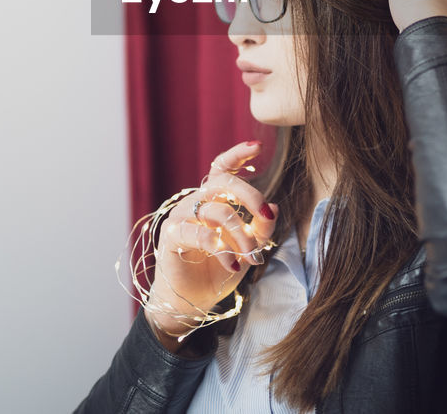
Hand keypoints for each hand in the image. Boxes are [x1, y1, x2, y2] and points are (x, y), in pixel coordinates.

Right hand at [145, 140, 277, 346]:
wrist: (193, 300)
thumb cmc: (219, 268)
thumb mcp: (249, 247)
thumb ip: (261, 228)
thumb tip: (274, 206)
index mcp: (213, 199)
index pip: (222, 169)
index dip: (237, 154)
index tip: (257, 146)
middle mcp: (195, 202)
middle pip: (221, 183)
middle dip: (249, 196)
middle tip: (265, 216)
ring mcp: (181, 217)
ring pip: (217, 212)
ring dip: (241, 235)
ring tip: (252, 257)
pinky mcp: (172, 237)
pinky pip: (200, 234)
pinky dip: (222, 249)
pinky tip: (233, 264)